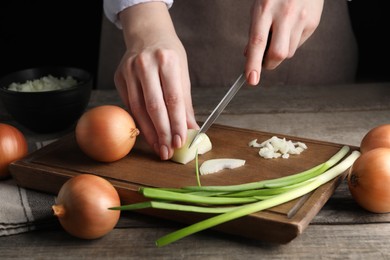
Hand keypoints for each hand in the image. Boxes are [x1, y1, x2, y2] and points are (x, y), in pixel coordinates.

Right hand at [115, 2, 197, 159]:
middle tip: (167, 150)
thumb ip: (185, 101)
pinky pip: (129, 105)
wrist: (146, 33)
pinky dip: (139, 121)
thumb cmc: (168, 54)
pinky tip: (147, 133)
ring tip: (158, 147)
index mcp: (167, 60)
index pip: (173, 99)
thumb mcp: (182, 72)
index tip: (180, 141)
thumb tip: (191, 128)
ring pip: (138, 109)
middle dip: (162, 132)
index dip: (176, 123)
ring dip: (149, 132)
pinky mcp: (119, 77)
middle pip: (154, 106)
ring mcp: (129, 70)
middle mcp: (145, 64)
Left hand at [245, 0, 323, 84]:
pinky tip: (291, 28)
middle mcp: (284, 14)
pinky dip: (291, 43)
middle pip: (278, 53)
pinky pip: (299, 44)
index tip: (251, 80)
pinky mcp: (313, 23)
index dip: (253, 64)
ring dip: (281, 52)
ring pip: (289, 52)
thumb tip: (249, 55)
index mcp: (265, 8)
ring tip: (279, 34)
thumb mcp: (259, 6)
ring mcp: (301, 18)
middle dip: (269, 64)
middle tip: (264, 62)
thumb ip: (255, 31)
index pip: (257, 42)